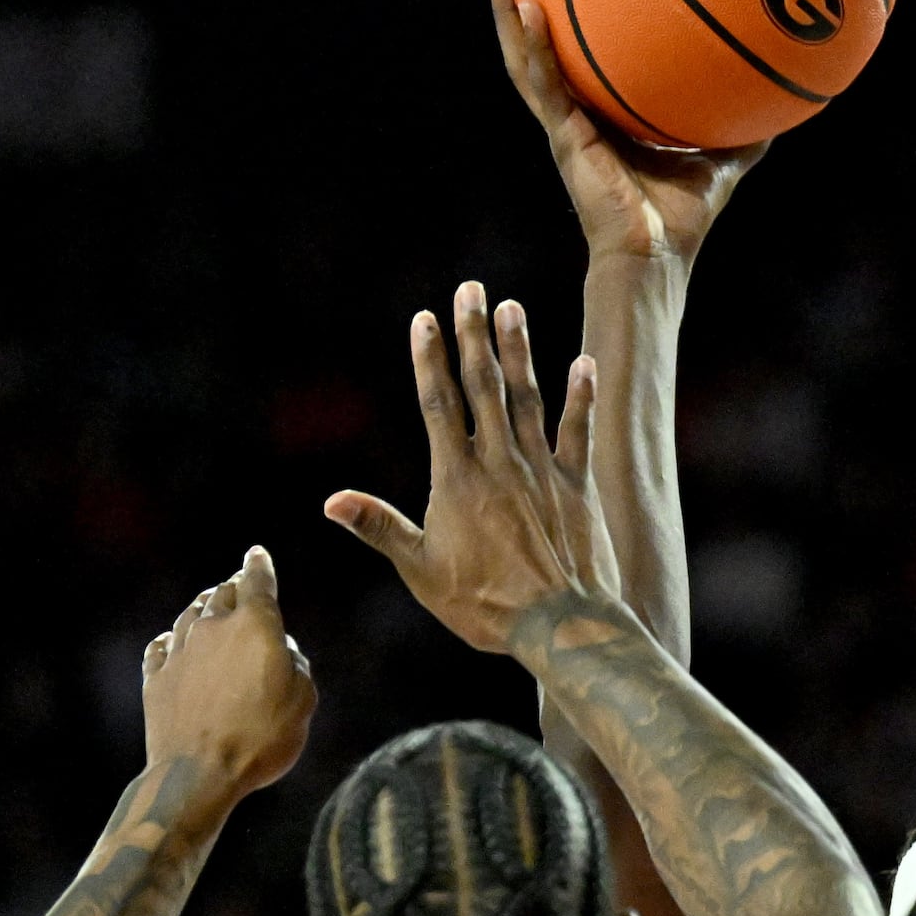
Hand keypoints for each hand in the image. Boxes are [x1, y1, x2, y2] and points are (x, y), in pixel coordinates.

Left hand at [142, 546, 314, 799]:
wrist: (199, 773)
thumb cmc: (262, 737)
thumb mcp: (303, 700)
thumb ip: (296, 664)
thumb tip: (281, 649)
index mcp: (255, 625)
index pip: (257, 581)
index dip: (260, 565)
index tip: (257, 554)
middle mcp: (213, 628)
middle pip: (221, 593)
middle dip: (233, 586)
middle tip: (239, 584)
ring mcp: (179, 652)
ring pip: (190, 616)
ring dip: (203, 608)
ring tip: (209, 606)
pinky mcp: (156, 679)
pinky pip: (162, 647)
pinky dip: (172, 640)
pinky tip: (173, 643)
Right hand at [325, 282, 618, 653]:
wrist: (560, 625)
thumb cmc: (485, 606)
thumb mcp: (421, 571)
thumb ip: (380, 529)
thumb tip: (331, 502)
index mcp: (457, 480)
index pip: (437, 406)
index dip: (429, 360)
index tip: (424, 320)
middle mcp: (500, 464)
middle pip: (482, 387)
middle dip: (472, 335)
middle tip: (468, 290)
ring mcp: (542, 471)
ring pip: (528, 398)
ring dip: (519, 351)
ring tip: (512, 308)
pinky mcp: (578, 486)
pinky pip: (580, 432)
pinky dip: (581, 396)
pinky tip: (584, 361)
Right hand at [485, 0, 765, 263]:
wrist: (658, 254)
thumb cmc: (681, 216)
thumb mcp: (720, 159)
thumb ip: (743, 129)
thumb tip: (781, 101)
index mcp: (602, 117)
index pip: (576, 59)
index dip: (564, 23)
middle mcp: (575, 115)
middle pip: (539, 48)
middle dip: (518, 4)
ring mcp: (564, 125)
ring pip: (525, 59)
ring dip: (506, 13)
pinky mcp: (565, 137)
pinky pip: (544, 83)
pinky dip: (533, 46)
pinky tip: (526, 8)